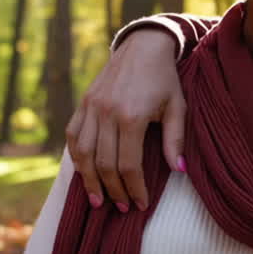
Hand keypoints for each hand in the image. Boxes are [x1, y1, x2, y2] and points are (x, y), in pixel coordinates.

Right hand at [65, 28, 186, 211]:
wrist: (143, 46)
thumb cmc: (164, 79)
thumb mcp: (178, 107)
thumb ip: (175, 139)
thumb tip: (179, 170)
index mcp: (132, 116)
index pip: (129, 165)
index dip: (134, 189)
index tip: (141, 204)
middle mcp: (107, 112)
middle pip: (104, 164)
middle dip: (113, 190)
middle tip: (121, 207)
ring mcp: (91, 107)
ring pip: (84, 153)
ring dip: (90, 180)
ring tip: (98, 200)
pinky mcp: (83, 102)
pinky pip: (73, 136)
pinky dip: (76, 157)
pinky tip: (84, 172)